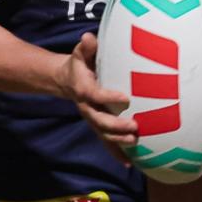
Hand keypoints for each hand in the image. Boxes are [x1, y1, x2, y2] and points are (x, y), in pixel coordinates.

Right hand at [58, 32, 136, 162]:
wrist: (66, 81)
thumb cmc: (78, 65)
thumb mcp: (79, 53)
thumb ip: (85, 47)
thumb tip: (88, 37)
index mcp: (83, 90)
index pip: (96, 95)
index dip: (109, 97)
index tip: (126, 98)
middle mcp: (87, 108)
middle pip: (100, 121)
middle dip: (117, 126)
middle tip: (135, 127)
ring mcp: (92, 119)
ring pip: (104, 134)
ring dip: (119, 141)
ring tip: (135, 143)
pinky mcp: (98, 126)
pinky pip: (106, 142)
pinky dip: (117, 153)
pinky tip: (130, 163)